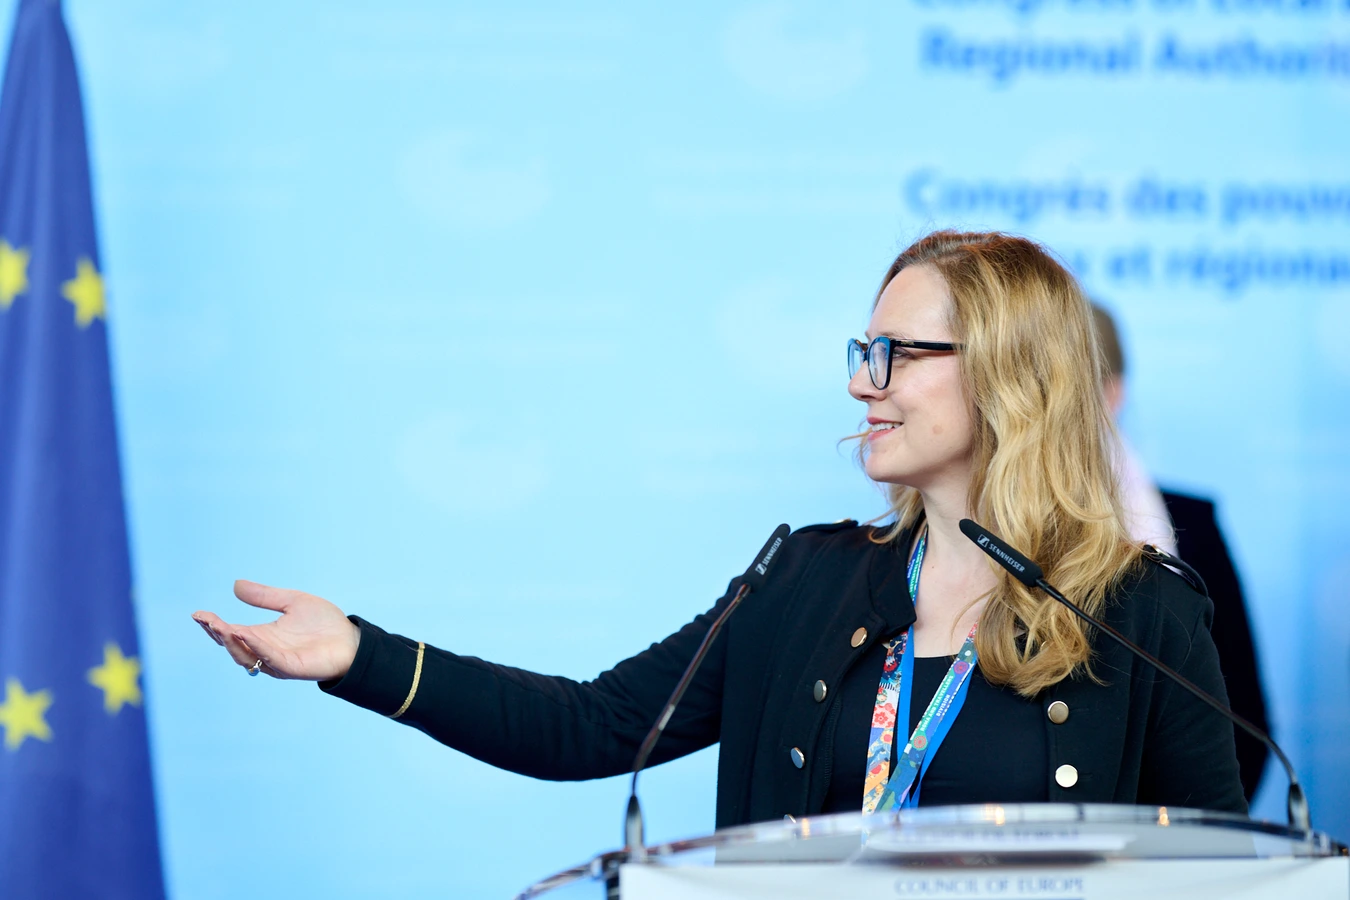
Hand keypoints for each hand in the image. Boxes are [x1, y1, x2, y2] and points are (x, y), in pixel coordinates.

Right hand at [192, 581, 360, 680]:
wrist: (351, 639)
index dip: (213, 624)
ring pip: (246, 655)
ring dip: (232, 641)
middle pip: (232, 645)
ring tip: (221, 626)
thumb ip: (265, 596)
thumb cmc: (325, 624)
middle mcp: (264, 650)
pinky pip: (269, 659)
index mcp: (262, 635)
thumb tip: (236, 585)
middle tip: (204, 619)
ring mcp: (276, 661)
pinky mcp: (290, 667)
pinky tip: (247, 634)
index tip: (198, 613)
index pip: (231, 632)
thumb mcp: (292, 602)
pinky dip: (257, 647)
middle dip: (217, 633)